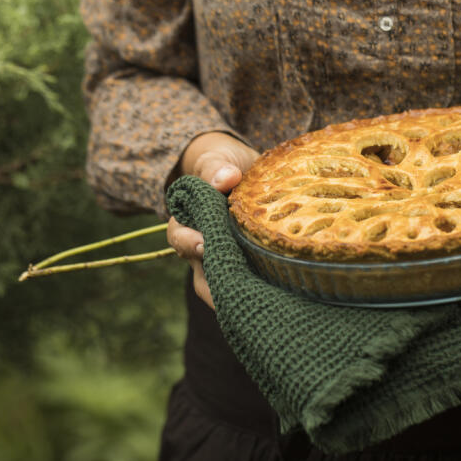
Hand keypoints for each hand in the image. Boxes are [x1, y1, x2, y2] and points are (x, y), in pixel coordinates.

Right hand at [167, 132, 258, 308]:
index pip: (180, 237)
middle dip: (216, 284)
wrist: (241, 168)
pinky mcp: (250, 263)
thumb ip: (217, 167)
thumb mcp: (218, 159)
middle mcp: (204, 247)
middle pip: (201, 274)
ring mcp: (227, 258)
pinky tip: (279, 296)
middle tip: (236, 288)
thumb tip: (226, 178)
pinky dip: (262, 290)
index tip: (205, 244)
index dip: (189, 243)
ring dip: (242, 294)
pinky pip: (251, 284)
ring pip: (227, 285)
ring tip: (261, 301)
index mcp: (189, 221)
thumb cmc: (224, 164)